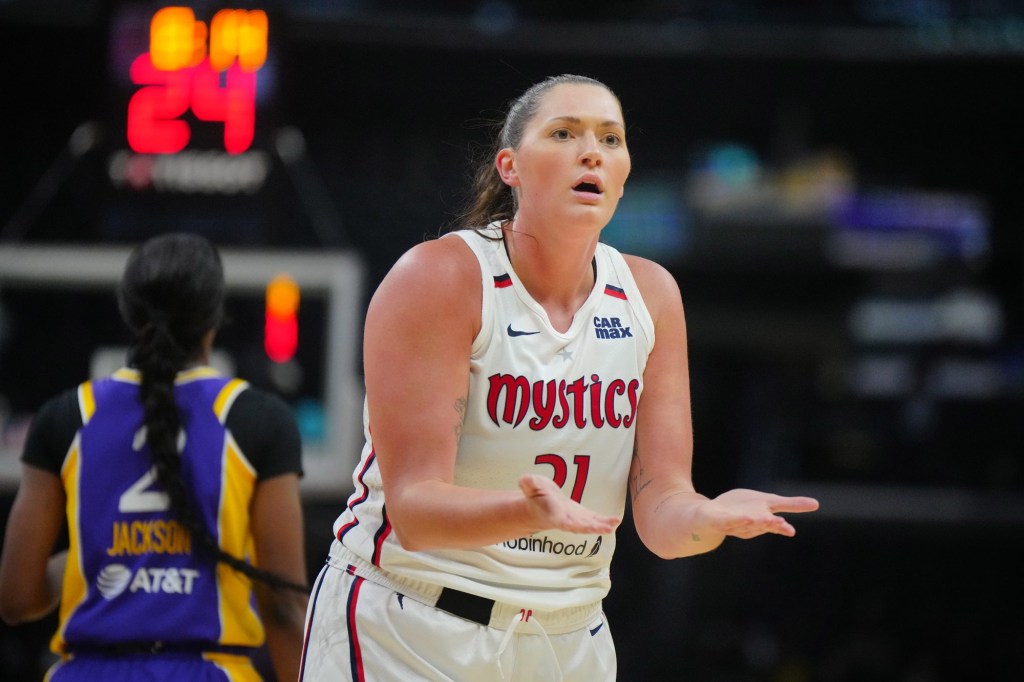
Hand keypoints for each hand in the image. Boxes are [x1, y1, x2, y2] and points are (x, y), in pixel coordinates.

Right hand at [518, 474, 619, 534]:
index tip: (571, 524)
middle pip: (579, 526)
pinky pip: (595, 519)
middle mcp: (565, 520)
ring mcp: (576, 520)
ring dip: (601, 526)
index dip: (567, 522)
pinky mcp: (583, 516)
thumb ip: (529, 483)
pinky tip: (616, 520)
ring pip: (590, 524)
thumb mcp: (530, 486)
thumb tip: (524, 479)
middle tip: (604, 529)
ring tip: (613, 525)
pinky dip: (604, 521)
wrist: (541, 506)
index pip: (560, 519)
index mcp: (552, 515)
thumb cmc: (535, 496)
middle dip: (591, 527)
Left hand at [701, 488, 818, 538]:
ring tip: (763, 519)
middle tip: (778, 523)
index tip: (790, 530)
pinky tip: (743, 516)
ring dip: (753, 523)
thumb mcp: (767, 503)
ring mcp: (733, 523)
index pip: (773, 525)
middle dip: (768, 524)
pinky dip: (736, 520)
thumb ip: (790, 504)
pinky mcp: (720, 520)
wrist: (709, 517)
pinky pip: (728, 521)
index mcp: (760, 520)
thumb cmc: (741, 509)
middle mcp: (748, 525)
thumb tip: (816, 504)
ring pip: (744, 524)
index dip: (780, 528)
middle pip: (760, 525)